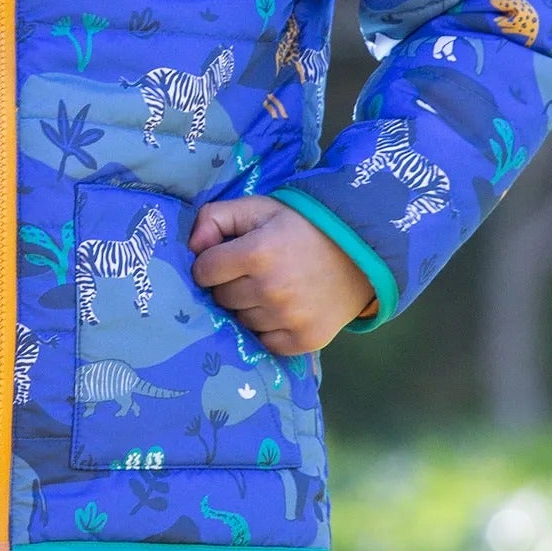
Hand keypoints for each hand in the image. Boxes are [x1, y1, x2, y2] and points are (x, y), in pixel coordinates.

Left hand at [187, 196, 373, 356]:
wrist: (359, 253)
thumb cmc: (302, 227)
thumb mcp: (259, 208)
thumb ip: (216, 217)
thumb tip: (192, 246)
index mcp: (257, 252)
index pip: (204, 271)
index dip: (210, 263)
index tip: (226, 259)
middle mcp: (271, 289)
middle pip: (221, 298)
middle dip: (229, 284)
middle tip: (253, 272)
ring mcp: (289, 318)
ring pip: (241, 321)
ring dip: (248, 307)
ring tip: (272, 288)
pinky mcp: (304, 340)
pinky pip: (264, 342)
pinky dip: (268, 328)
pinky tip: (283, 309)